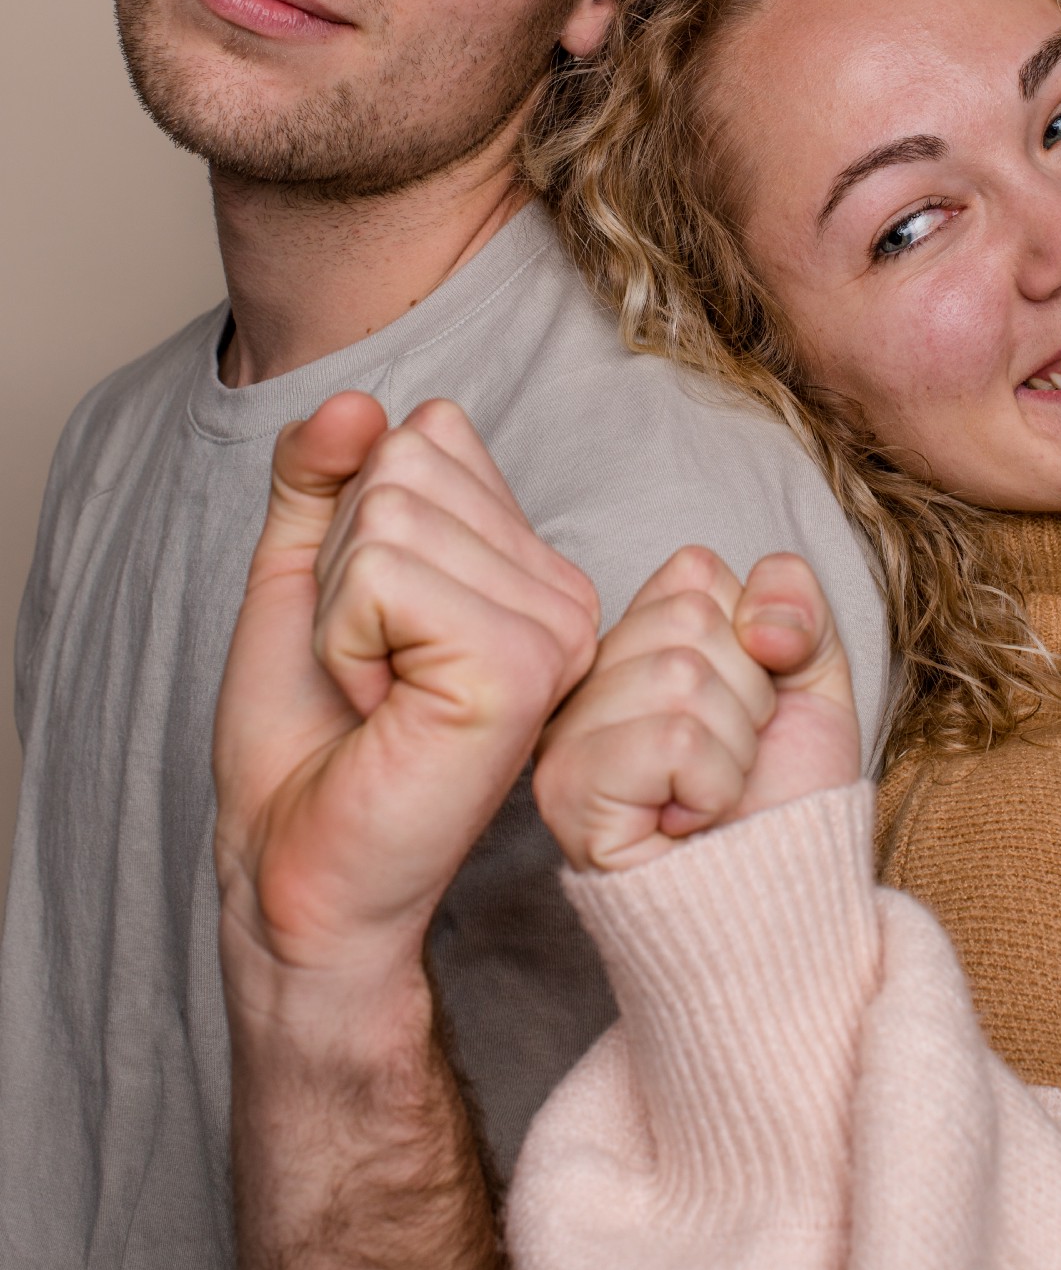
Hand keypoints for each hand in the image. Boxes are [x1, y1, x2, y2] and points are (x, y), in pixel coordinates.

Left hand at [214, 392, 599, 987]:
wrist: (291, 869)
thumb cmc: (303, 744)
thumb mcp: (299, 576)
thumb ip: (321, 476)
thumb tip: (355, 401)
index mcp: (527, 566)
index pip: (432, 433)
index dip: (355, 515)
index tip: (366, 622)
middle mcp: (561, 591)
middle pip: (408, 463)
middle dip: (341, 560)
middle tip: (363, 663)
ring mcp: (553, 628)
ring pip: (392, 512)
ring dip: (338, 607)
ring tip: (374, 691)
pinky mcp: (521, 667)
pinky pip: (384, 574)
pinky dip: (343, 638)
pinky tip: (380, 711)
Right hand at [533, 545, 859, 871]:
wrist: (783, 909)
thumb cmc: (785, 802)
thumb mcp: (814, 680)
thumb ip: (796, 604)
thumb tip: (761, 622)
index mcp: (632, 644)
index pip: (694, 571)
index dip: (753, 641)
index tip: (747, 707)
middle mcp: (585, 682)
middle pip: (689, 618)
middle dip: (747, 698)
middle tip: (730, 762)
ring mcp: (567, 736)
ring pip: (681, 676)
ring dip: (733, 749)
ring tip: (711, 797)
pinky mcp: (571, 792)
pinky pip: (675, 739)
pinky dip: (713, 786)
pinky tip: (689, 822)